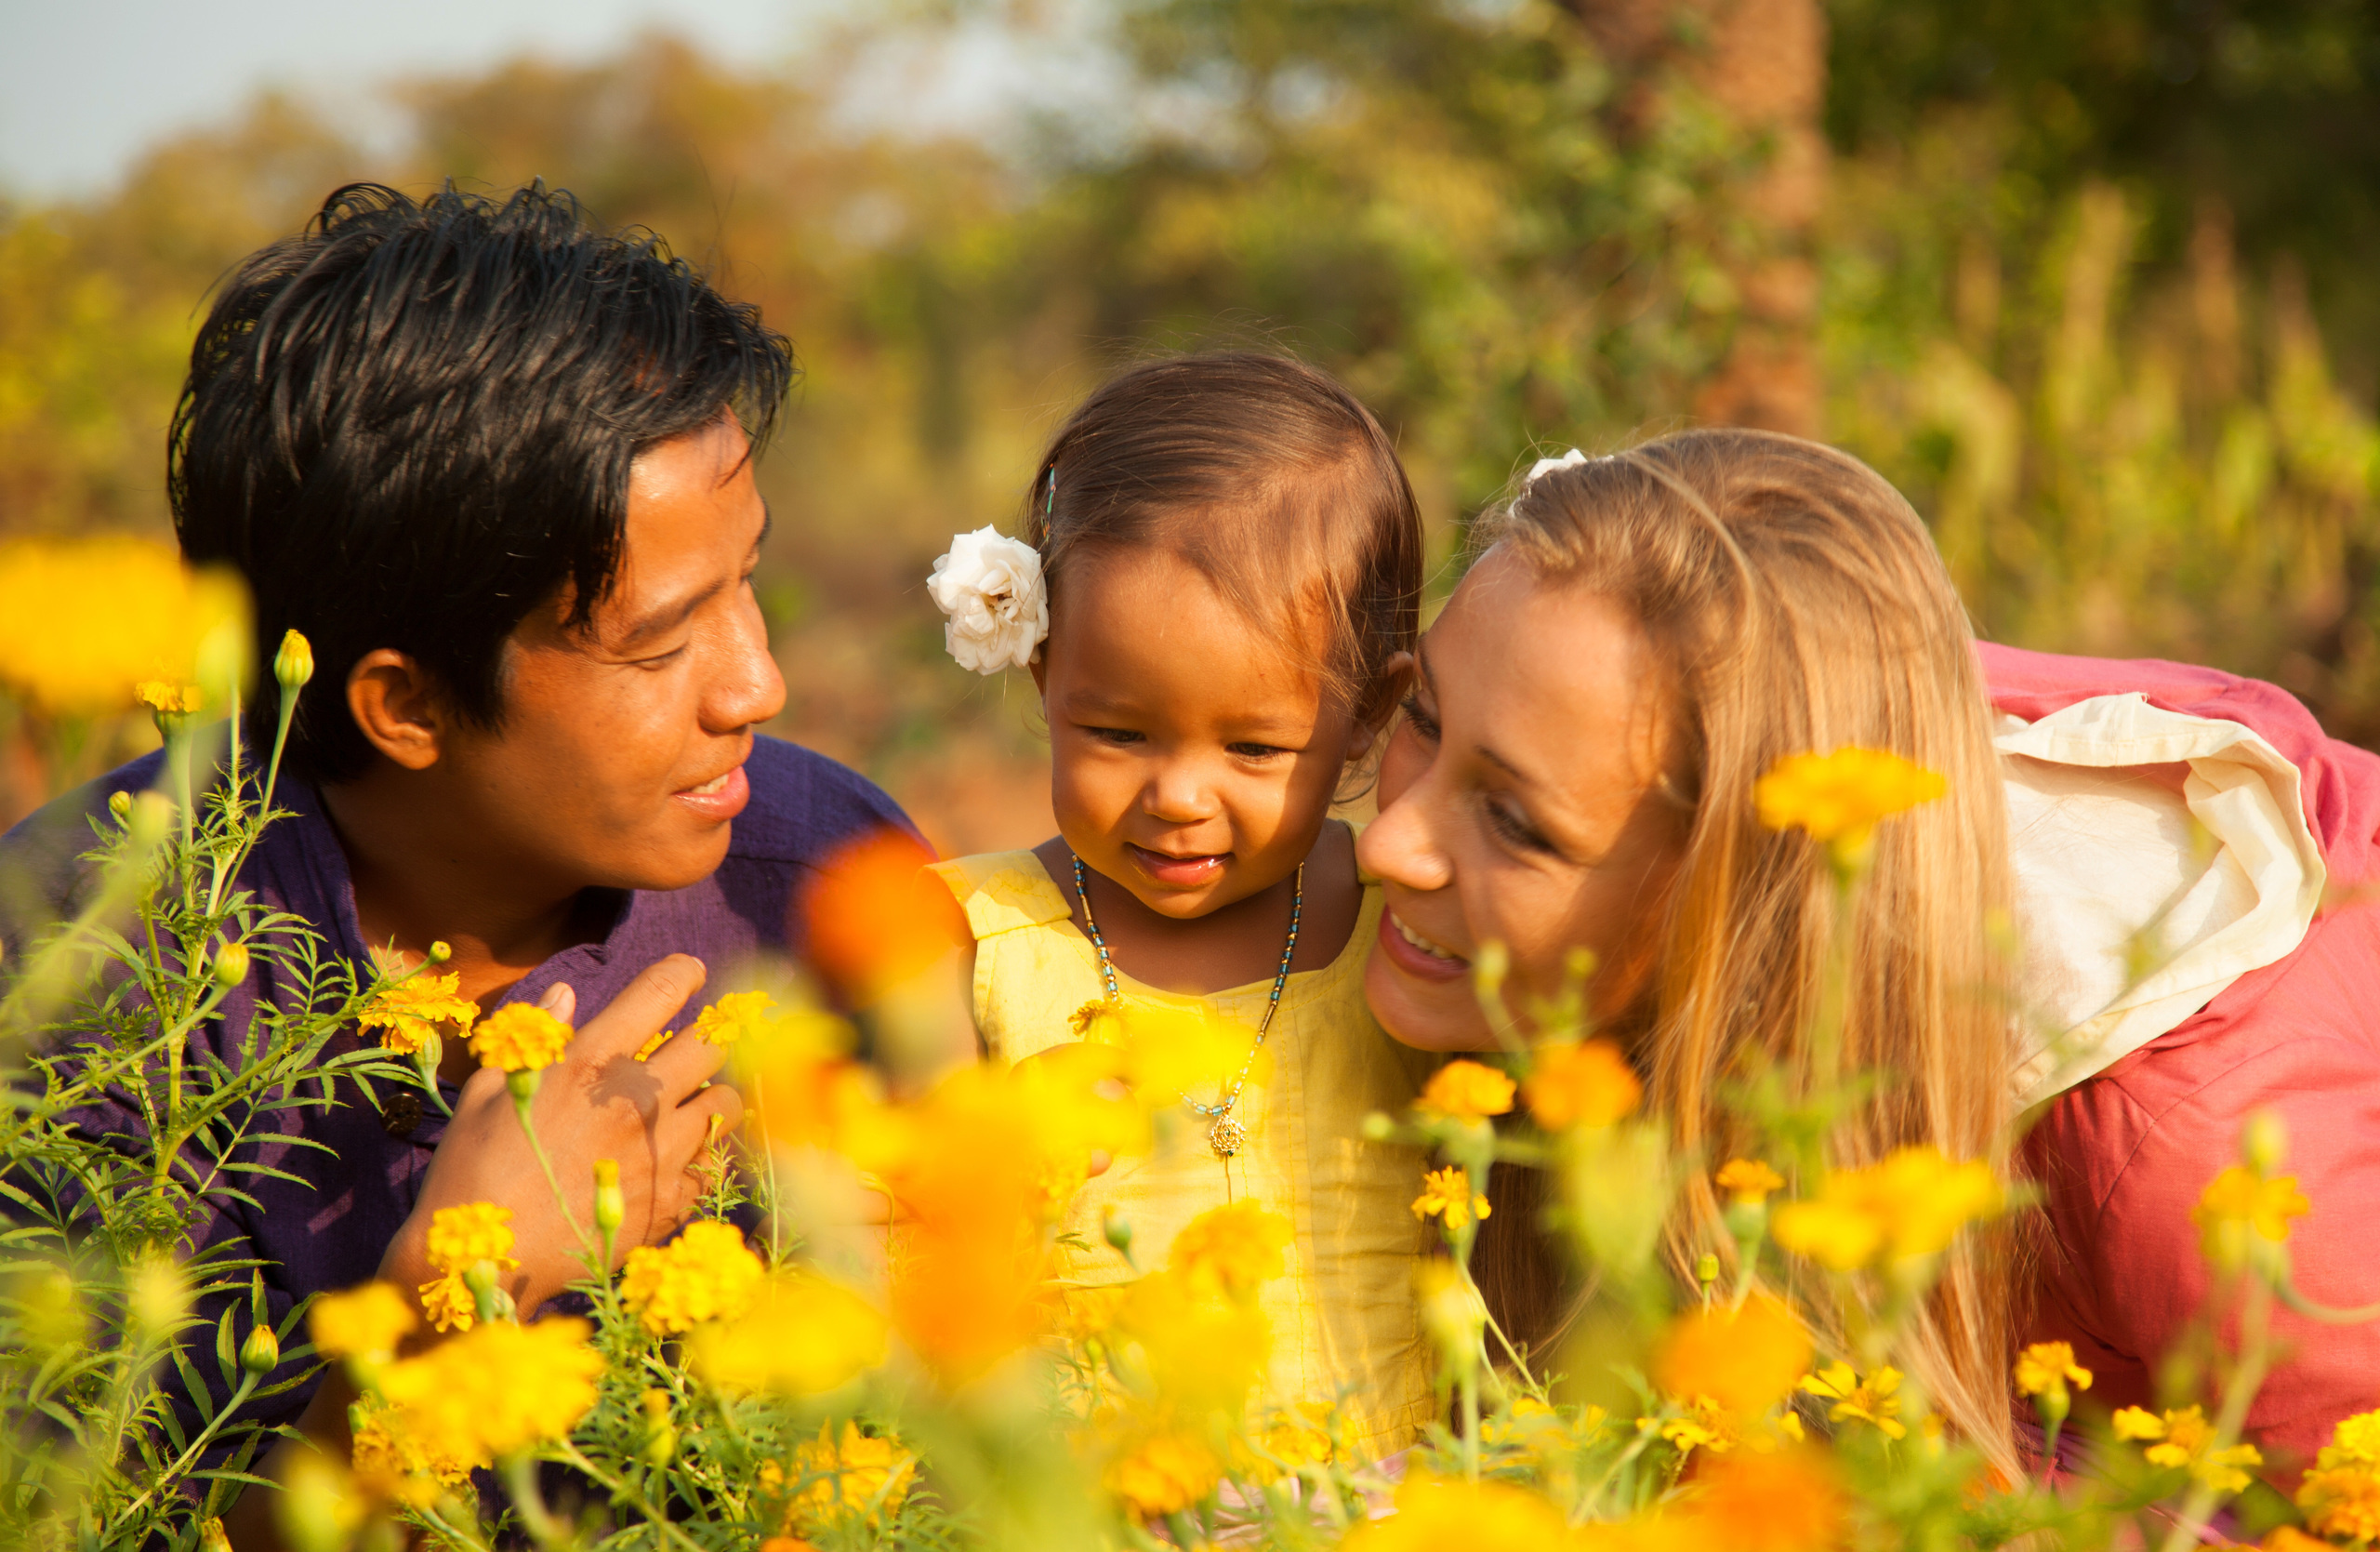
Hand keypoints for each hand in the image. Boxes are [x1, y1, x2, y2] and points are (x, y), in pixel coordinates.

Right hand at [378, 954, 743, 1313]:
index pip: (662, 990)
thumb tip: (566, 994)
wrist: (481, 1262)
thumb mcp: (488, 1091)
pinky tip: (675, 1160)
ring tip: (688, 1102)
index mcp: (588, 1061)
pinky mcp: (670, 1201)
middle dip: (710, 1032)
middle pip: (712, 1040)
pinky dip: (701, 1158)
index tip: (690, 972)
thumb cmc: (471, 1171)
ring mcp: (660, 1152)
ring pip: (727, 1101)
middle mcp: (635, 1099)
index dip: (684, 973)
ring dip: (711, 1094)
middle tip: (695, 1040)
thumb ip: (536, 1037)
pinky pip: (713, 1164)